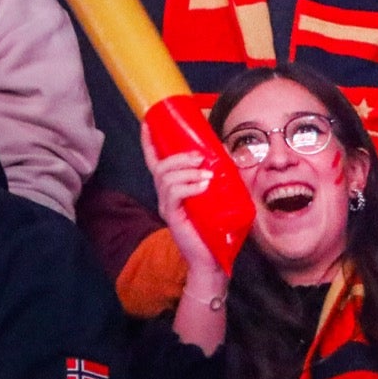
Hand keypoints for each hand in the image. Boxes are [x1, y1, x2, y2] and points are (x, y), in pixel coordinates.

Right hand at [144, 125, 223, 278]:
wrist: (215, 256)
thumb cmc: (218, 224)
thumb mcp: (219, 192)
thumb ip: (219, 172)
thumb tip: (228, 151)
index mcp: (174, 186)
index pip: (156, 160)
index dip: (150, 141)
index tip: (148, 121)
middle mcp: (166, 195)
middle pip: (161, 166)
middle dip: (180, 156)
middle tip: (202, 157)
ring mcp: (167, 206)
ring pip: (166, 178)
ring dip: (187, 170)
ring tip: (206, 174)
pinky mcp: (172, 217)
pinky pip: (173, 195)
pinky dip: (189, 186)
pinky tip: (203, 186)